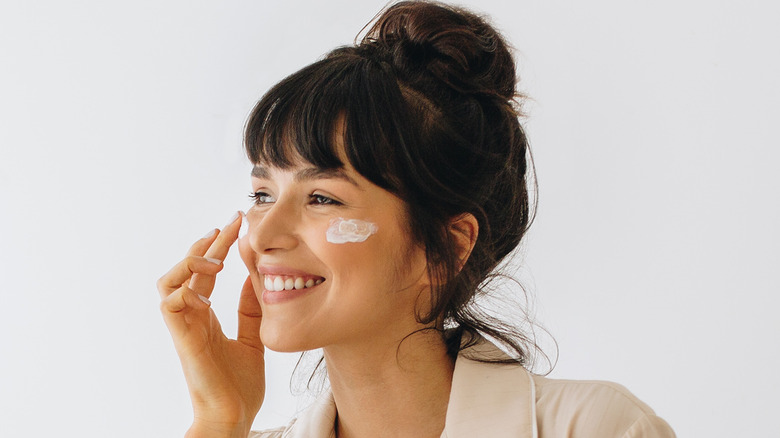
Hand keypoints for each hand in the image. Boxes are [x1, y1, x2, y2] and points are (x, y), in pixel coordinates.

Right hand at [158, 212, 264, 435]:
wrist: (234, 416)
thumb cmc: (239, 385)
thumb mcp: (253, 338)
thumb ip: (250, 310)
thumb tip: (255, 277)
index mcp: (206, 316)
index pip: (207, 271)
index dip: (220, 245)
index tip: (238, 224)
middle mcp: (191, 317)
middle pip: (187, 269)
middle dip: (207, 242)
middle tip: (230, 224)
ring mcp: (184, 327)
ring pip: (167, 282)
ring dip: (189, 263)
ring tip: (216, 260)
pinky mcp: (183, 339)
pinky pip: (169, 305)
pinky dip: (184, 290)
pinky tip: (207, 289)